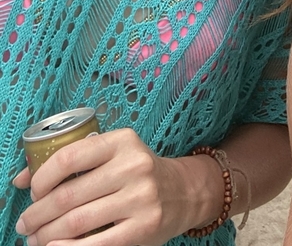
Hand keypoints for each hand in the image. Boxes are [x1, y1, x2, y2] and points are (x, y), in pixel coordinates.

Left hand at [13, 128, 213, 245]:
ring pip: (77, 221)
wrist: (183, 191)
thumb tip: (21, 179)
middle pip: (69, 195)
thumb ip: (73, 161)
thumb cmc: (138, 172)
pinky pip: (95, 244)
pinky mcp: (143, 228)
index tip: (33, 191)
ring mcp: (140, 198)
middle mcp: (133, 166)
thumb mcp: (114, 154)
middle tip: (26, 224)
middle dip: (38, 214)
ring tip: (36, 239)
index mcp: (123, 141)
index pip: (70, 156)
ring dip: (47, 235)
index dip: (43, 177)